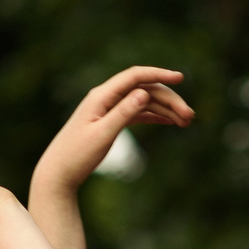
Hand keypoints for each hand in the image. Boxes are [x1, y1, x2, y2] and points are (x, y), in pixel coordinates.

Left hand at [32, 66, 191, 195]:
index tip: (181, 78)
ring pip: (143, 102)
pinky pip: (137, 113)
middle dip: (169, 100)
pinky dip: (155, 116)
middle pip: (144, 90)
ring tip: (186, 122)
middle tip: (190, 117)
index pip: (135, 77)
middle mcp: (105, 98)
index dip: (159, 74)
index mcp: (101, 96)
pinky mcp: (110, 121)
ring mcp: (108, 109)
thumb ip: (123, 113)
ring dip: (165, 110)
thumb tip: (144, 93)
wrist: (58, 173)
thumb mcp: (102, 135)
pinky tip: (171, 122)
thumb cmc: (77, 156)